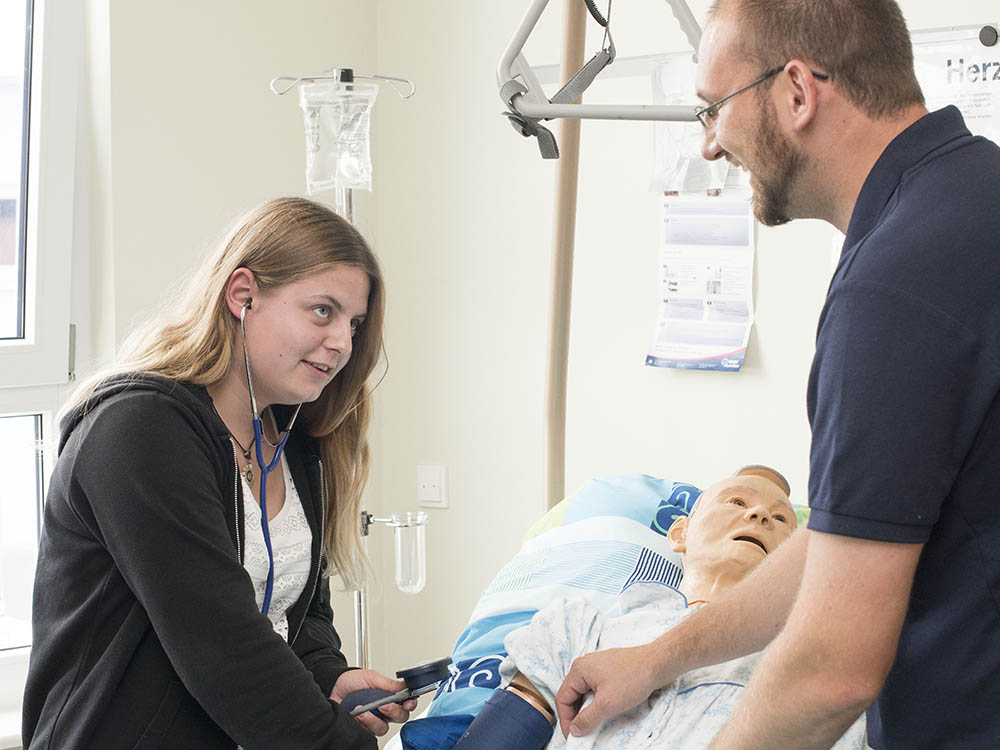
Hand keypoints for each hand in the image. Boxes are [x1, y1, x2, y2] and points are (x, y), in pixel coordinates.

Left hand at [330, 669, 417, 735]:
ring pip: (383, 728)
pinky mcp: (362, 728)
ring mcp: (373, 720)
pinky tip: (357, 715)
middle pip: (400, 718)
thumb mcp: (372, 677)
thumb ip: (389, 684)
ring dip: (374, 720)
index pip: (407, 703)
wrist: (332, 686)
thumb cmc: (352, 681)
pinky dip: (363, 724)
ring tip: (364, 711)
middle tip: (385, 705)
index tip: (407, 702)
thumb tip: (407, 686)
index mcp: (390, 696)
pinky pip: (368, 732)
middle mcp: (384, 710)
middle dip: (395, 712)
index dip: (410, 704)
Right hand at [554, 644, 668, 738]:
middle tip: (583, 732)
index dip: (565, 720)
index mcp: (579, 670)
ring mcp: (597, 666)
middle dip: (576, 714)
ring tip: (595, 722)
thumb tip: (574, 729)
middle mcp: (585, 666)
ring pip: (585, 692)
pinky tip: (605, 710)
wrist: (657, 663)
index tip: (571, 736)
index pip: (563, 698)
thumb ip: (587, 719)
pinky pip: (595, 688)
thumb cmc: (633, 678)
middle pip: (572, 695)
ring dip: (587, 709)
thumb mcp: (607, 704)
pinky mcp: (608, 670)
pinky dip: (597, 701)